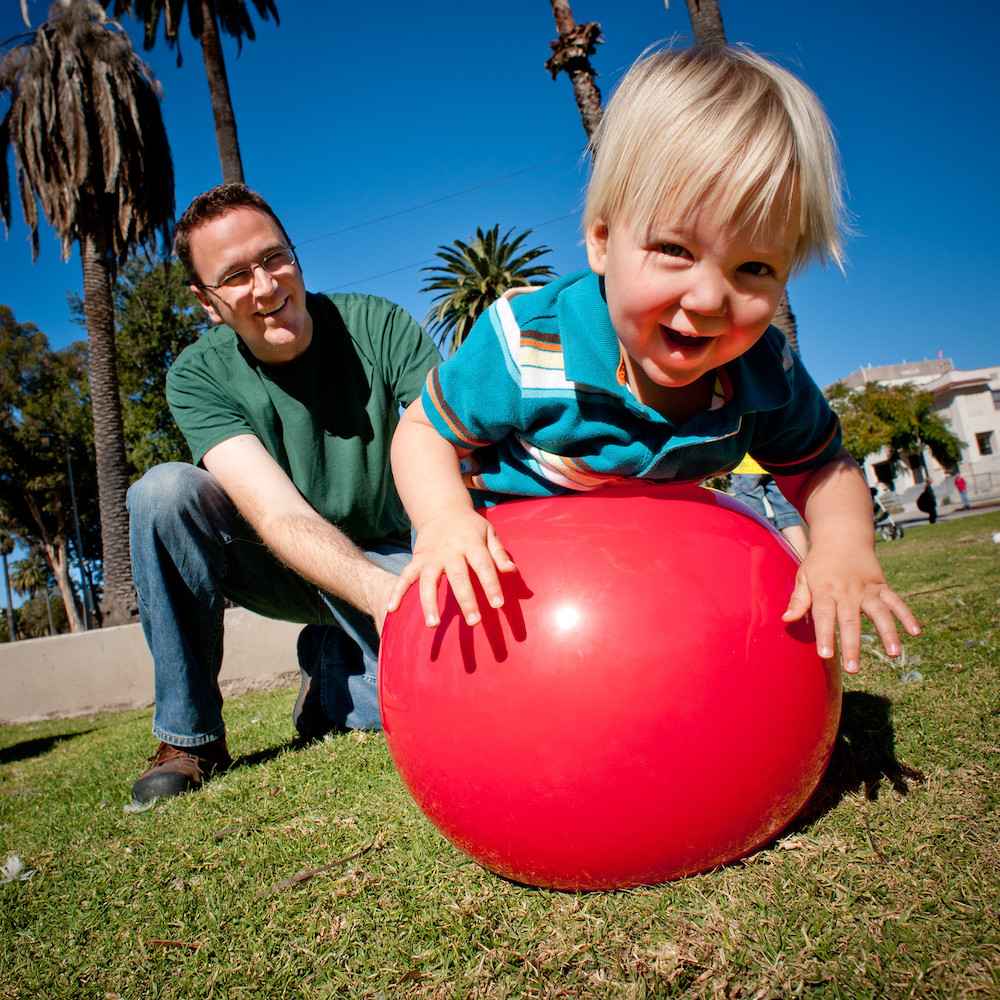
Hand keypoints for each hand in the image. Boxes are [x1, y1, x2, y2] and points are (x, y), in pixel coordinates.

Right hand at [386, 507, 516, 627]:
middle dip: (466, 600)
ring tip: (433, 624)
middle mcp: (449, 551)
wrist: (441, 508)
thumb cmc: (470, 526)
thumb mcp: (488, 533)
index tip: (498, 604)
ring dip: (429, 603)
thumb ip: (499, 553)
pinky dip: (397, 592)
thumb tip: (511, 571)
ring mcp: (430, 556)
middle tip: (474, 622)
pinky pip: (404, 577)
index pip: (483, 565)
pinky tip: (391, 609)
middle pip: (457, 577)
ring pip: (428, 581)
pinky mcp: (417, 559)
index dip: (491, 585)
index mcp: (471, 543)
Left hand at [781, 542, 919, 672]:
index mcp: (826, 591)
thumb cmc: (819, 562)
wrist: (842, 537)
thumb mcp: (803, 576)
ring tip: (894, 654)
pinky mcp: (882, 586)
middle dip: (852, 645)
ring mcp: (867, 589)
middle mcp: (848, 592)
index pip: (824, 616)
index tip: (825, 656)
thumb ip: (798, 600)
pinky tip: (916, 632)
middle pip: (850, 621)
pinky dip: (907, 615)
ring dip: (888, 633)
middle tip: (853, 669)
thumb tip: (786, 620)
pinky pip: (896, 602)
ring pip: (879, 613)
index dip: (824, 636)